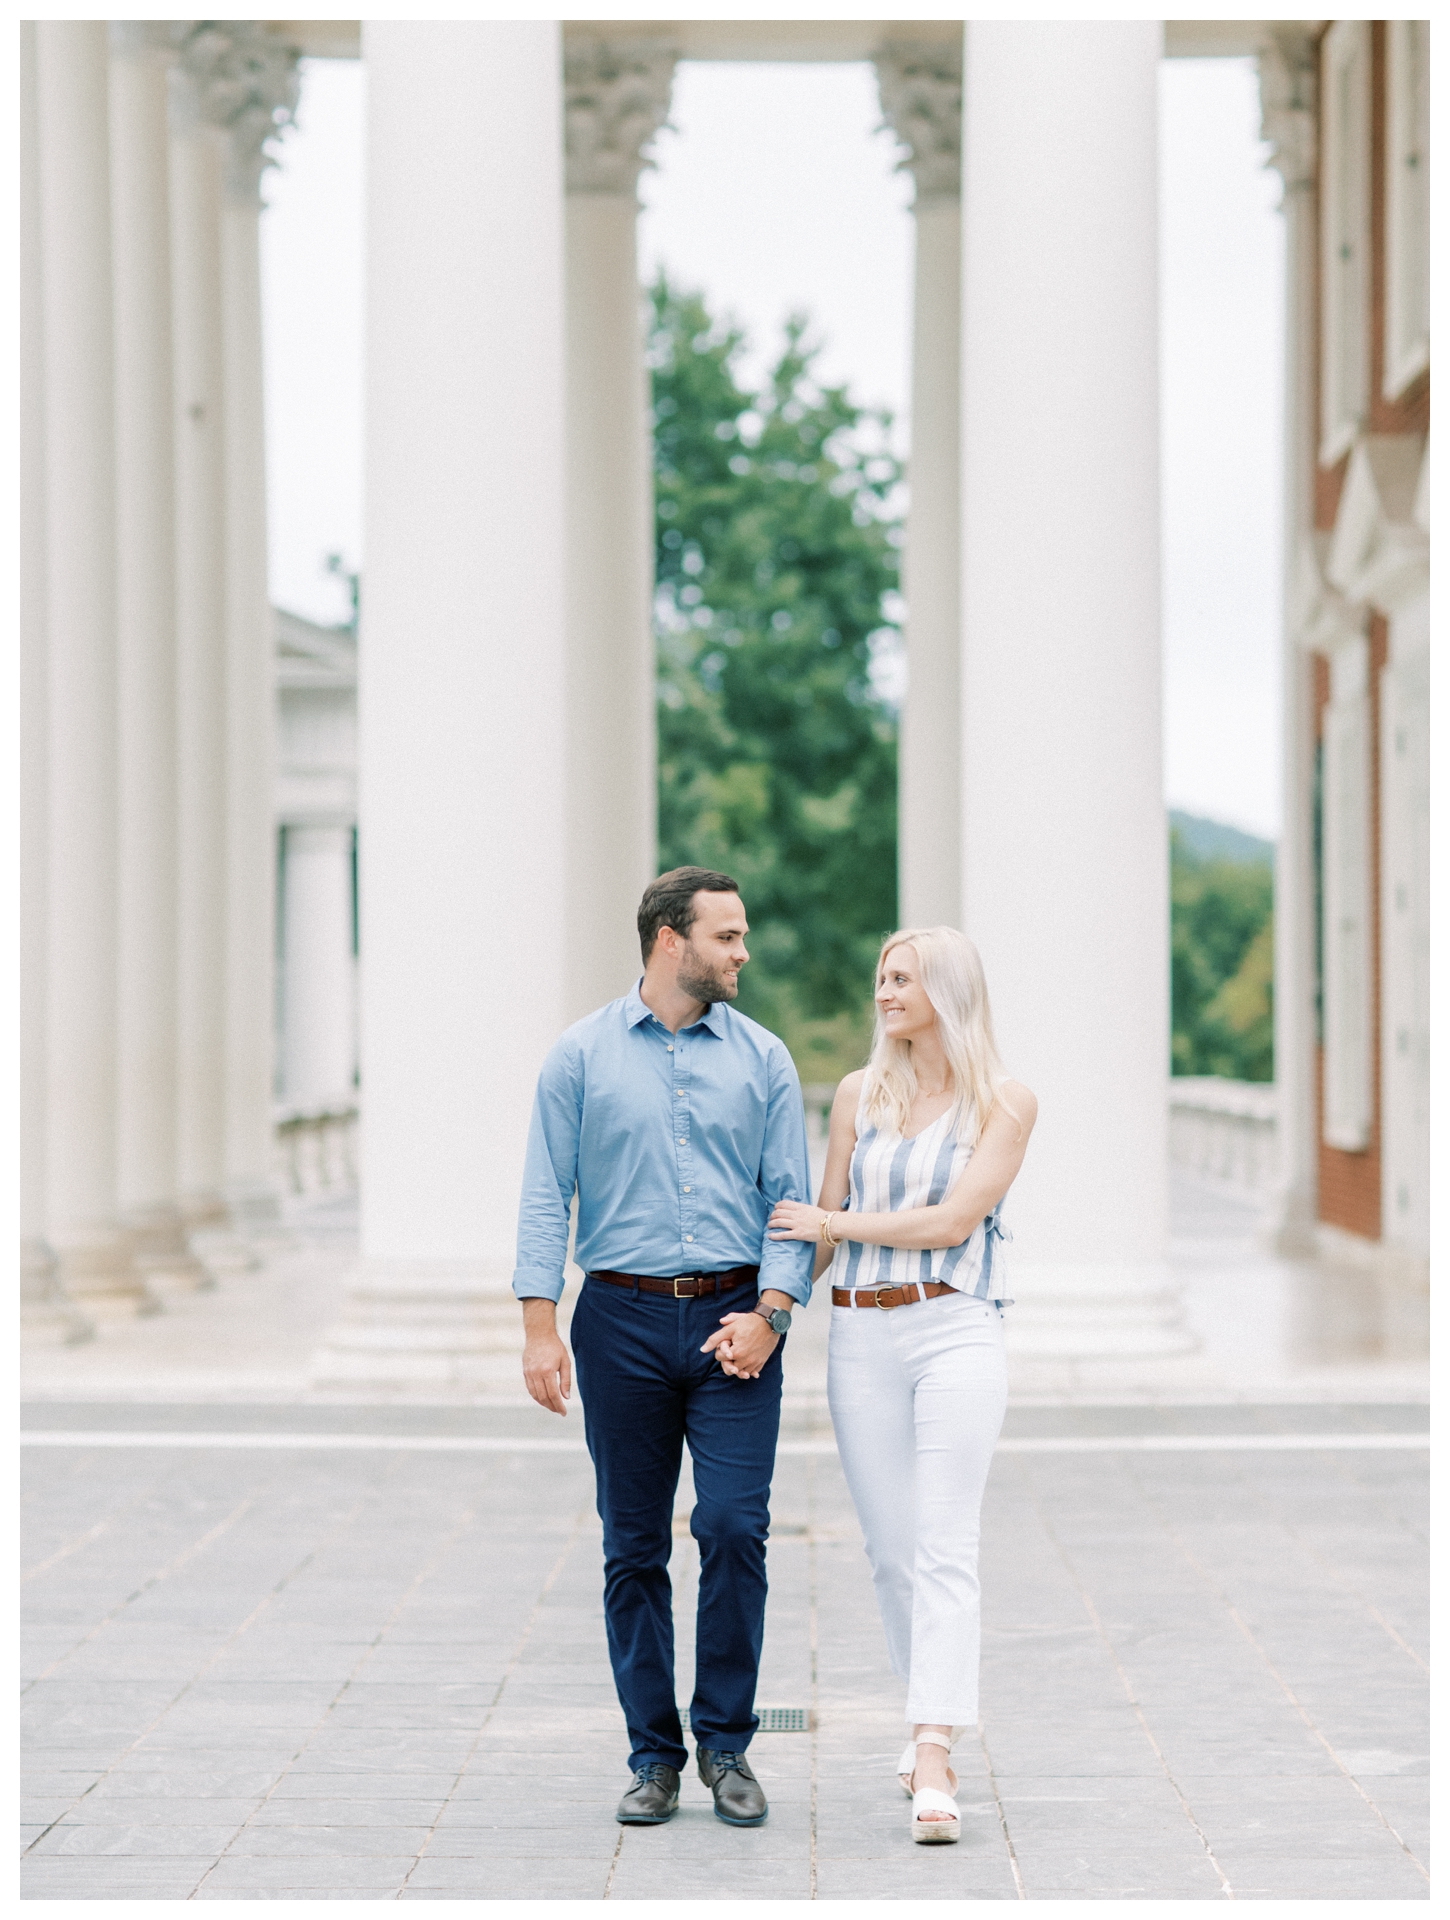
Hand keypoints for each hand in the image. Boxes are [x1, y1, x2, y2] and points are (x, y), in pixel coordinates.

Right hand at [521, 1301, 570, 1415]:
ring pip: (535, 1395)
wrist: (539, 1334)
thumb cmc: (555, 1347)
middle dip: (552, 1407)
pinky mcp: (525, 1372)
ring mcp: (529, 1373)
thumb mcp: (565, 1362)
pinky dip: (536, 1396)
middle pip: (543, 1397)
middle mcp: (536, 1373)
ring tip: (552, 1406)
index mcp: (548, 1371)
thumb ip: (566, 1380)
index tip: (564, 1413)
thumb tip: (566, 1397)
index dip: (559, 1406)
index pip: (553, 1394)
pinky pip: (530, 1389)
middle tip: (559, 1411)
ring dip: (544, 1403)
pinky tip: (544, 1398)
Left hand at [701, 1310, 777, 1379]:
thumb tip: (702, 1350)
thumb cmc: (749, 1322)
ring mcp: (755, 1362)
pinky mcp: (762, 1362)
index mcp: (736, 1352)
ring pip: (741, 1372)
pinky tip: (747, 1362)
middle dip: (728, 1361)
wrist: (770, 1321)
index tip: (726, 1342)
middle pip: (729, 1368)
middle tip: (731, 1352)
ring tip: (738, 1357)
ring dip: (738, 1366)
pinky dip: (749, 1369)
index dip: (720, 1349)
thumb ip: (715, 1339)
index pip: (719, 1357)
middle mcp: (745, 1360)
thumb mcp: (730, 1328)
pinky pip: (753, 1371)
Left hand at [768, 1200, 826, 1240]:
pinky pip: (783, 1234)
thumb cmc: (824, 1218)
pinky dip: (775, 1235)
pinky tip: (770, 1236)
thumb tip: (797, 1209)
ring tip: (769, 1226)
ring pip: (778, 1222)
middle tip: (771, 1218)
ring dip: (771, 1224)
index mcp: (800, 1207)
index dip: (777, 1206)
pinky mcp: (798, 1234)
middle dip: (773, 1215)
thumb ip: (803, 1209)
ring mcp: (797, 1224)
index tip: (775, 1209)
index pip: (784, 1203)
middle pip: (779, 1212)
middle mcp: (797, 1215)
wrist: (831, 1225)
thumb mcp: (811, 1209)